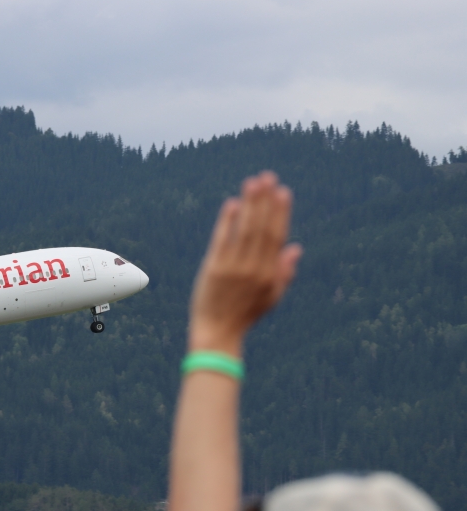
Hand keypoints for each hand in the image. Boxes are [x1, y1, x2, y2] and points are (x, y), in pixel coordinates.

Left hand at [189, 171, 301, 355]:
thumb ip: (284, 273)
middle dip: (265, 201)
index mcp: (269, 274)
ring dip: (249, 205)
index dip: (281, 213)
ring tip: (252, 182)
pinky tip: (231, 204)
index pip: (277, 237)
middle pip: (262, 228)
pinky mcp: (214, 269)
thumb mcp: (271, 297)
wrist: (218, 333)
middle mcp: (253, 269)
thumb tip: (296, 247)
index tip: (283, 192)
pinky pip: (222, 240)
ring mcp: (233, 268)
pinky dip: (227, 221)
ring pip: (244, 230)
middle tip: (267, 177)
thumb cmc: (245, 315)